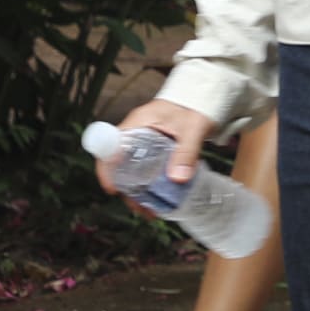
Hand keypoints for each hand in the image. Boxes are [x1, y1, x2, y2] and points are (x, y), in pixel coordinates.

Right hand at [94, 99, 213, 199]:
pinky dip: (149, 187)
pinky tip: (159, 201)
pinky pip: (144, 171)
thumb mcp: (193, 129)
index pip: (110, 144)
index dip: (107, 167)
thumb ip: (187, 152)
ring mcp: (143, 144)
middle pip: (119, 165)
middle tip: (140, 208)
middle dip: (127, 190)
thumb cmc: (195, 106)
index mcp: (138, 123)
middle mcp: (136, 134)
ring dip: (138, 193)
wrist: (203, 98)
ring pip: (131, 172)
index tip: (113, 188)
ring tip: (151, 211)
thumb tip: (177, 179)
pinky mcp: (152, 152)